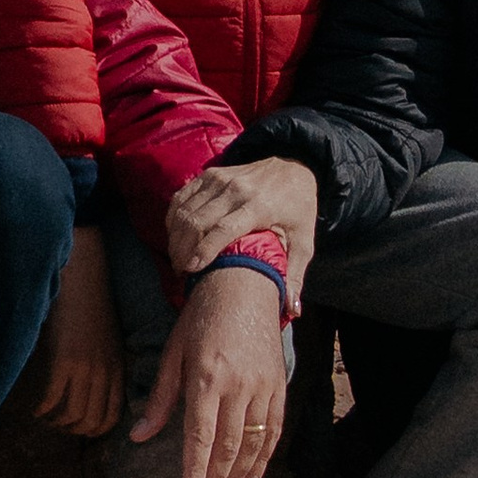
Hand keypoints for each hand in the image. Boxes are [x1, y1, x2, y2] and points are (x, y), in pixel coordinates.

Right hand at [33, 229, 125, 437]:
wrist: (82, 278)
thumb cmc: (89, 306)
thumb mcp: (105, 341)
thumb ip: (100, 368)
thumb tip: (84, 395)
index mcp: (117, 368)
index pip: (112, 416)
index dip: (95, 430)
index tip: (78, 429)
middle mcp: (105, 373)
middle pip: (91, 422)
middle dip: (73, 431)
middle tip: (57, 425)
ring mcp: (86, 369)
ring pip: (72, 415)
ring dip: (55, 422)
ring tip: (45, 417)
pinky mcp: (64, 361)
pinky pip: (52, 399)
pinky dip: (42, 409)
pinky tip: (35, 408)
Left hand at [133, 267, 288, 477]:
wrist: (245, 284)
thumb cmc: (202, 316)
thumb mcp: (174, 352)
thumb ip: (161, 398)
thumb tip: (138, 436)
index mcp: (207, 377)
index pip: (200, 438)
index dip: (195, 474)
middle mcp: (238, 385)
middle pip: (228, 448)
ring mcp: (262, 386)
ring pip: (252, 445)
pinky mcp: (278, 385)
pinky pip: (273, 431)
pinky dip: (263, 459)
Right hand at [166, 156, 317, 301]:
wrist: (294, 166)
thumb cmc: (298, 208)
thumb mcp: (304, 241)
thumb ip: (294, 275)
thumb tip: (291, 312)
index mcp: (259, 206)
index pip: (223, 229)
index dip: (203, 250)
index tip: (189, 271)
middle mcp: (237, 190)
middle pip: (197, 221)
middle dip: (183, 250)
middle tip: (181, 273)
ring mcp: (221, 179)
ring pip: (185, 210)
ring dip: (175, 237)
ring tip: (178, 260)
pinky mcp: (210, 174)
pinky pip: (181, 197)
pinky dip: (173, 218)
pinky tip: (176, 237)